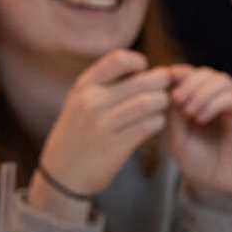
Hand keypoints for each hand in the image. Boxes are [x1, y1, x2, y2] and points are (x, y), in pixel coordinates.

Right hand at [32, 50, 170, 215]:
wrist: (63, 172)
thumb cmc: (79, 133)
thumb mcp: (80, 102)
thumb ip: (106, 85)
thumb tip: (145, 69)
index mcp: (84, 86)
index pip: (118, 59)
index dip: (139, 62)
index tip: (144, 70)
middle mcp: (92, 101)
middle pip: (142, 81)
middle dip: (162, 83)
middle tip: (168, 88)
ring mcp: (104, 124)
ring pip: (150, 102)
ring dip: (163, 103)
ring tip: (163, 106)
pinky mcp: (117, 145)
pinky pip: (150, 125)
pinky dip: (159, 122)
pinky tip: (157, 123)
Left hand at [164, 65, 231, 212]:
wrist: (218, 188)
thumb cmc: (197, 164)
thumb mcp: (176, 138)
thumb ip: (173, 115)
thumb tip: (168, 87)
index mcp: (199, 101)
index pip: (191, 75)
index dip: (179, 73)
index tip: (165, 79)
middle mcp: (218, 101)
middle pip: (207, 73)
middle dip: (189, 82)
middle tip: (176, 99)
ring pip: (222, 80)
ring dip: (202, 91)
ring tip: (189, 111)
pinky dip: (214, 103)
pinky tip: (201, 118)